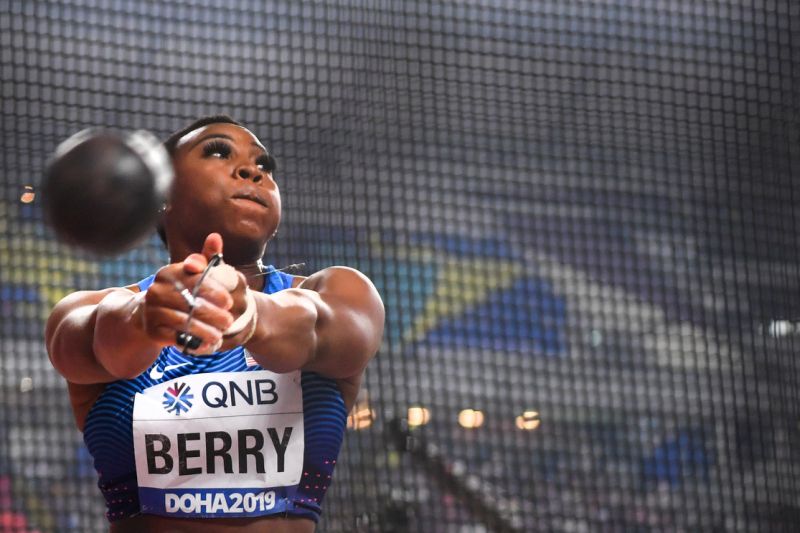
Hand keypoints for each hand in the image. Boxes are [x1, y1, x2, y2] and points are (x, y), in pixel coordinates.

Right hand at [140, 233, 234, 352]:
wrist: (147, 314)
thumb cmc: (179, 291)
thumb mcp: (192, 274)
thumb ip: (206, 258)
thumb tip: (216, 236)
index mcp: (168, 273)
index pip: (193, 281)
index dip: (213, 291)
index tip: (228, 301)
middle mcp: (157, 291)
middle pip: (189, 303)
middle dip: (213, 313)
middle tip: (228, 320)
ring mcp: (151, 311)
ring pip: (183, 322)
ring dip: (205, 330)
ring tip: (220, 334)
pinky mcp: (152, 331)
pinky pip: (175, 337)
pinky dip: (193, 341)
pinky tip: (207, 343)